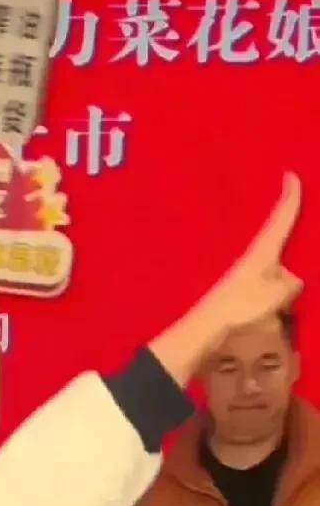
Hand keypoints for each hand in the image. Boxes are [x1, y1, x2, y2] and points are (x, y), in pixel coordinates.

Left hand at [151, 175, 301, 384]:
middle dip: (286, 231)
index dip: (289, 199)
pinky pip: (266, 286)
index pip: (279, 220)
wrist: (205, 330)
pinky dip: (276, 291)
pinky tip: (280, 304)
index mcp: (262, 252)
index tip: (290, 174)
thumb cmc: (240, 306)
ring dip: (283, 269)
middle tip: (299, 219)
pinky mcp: (238, 296)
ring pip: (272, 266)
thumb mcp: (276, 293)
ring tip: (295, 274)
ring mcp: (244, 278)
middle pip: (275, 240)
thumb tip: (293, 282)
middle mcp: (252, 260)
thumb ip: (291, 284)